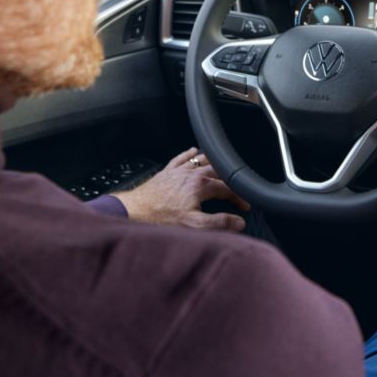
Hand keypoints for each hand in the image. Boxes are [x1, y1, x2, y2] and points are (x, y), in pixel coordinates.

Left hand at [114, 148, 249, 230]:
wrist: (133, 212)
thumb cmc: (160, 219)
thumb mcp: (193, 225)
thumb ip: (219, 223)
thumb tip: (238, 222)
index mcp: (200, 185)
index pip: (227, 188)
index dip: (238, 197)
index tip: (243, 206)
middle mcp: (190, 174)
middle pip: (217, 170)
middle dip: (229, 179)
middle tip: (235, 189)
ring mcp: (178, 171)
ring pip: (201, 160)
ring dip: (214, 163)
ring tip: (222, 167)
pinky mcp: (166, 172)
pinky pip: (181, 157)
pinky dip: (190, 154)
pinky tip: (194, 151)